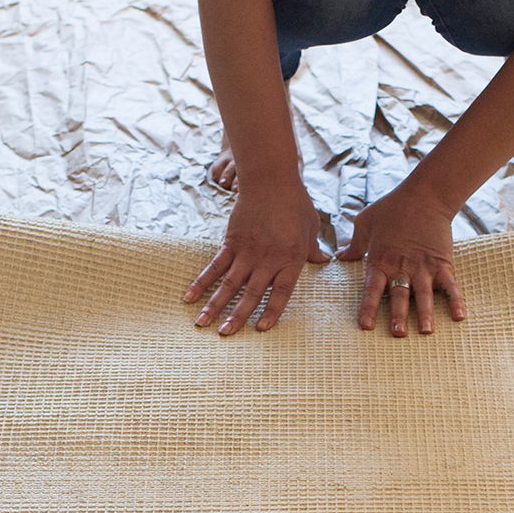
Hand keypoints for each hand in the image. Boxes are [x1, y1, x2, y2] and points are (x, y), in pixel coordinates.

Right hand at [186, 178, 333, 331]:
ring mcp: (247, 251)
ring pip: (229, 284)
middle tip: (225, 335)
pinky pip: (215, 266)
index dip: (271, 312)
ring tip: (202, 323)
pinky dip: (202, 282)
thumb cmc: (294, 201)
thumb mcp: (311, 226)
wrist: (270, 177)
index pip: (281, 293)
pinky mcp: (231, 242)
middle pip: (251, 293)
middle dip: (237, 316)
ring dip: (215, 305)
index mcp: (290, 259)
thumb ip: (312, 248)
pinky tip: (190, 296)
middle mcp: (267, 259)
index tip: (260, 329)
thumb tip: (324, 261)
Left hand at [341, 168, 465, 339]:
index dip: (368, 307)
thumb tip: (339, 258)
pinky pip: (450, 285)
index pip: (372, 289)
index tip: (365, 326)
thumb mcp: (366, 222)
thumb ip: (354, 244)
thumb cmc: (393, 207)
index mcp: (381, 261)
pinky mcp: (443, 263)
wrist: (426, 194)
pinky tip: (459, 317)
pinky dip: (456, 300)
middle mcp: (402, 267)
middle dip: (398, 316)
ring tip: (427, 331)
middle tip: (398, 334)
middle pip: (399, 296)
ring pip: (424, 295)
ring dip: (426, 314)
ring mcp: (424, 267)